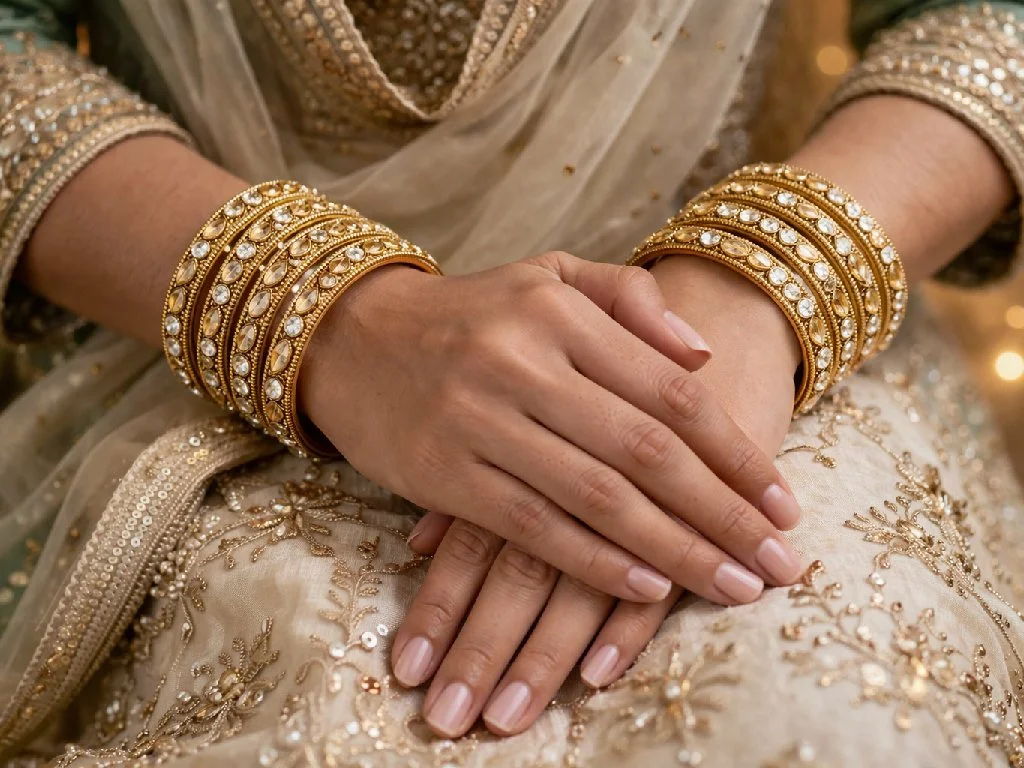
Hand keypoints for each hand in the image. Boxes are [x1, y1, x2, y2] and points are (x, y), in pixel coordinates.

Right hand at [301, 251, 802, 605]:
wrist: (352, 339)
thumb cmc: (470, 313)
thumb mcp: (547, 276)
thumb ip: (630, 299)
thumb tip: (701, 354)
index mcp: (557, 311)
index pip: (669, 391)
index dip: (735, 452)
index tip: (785, 503)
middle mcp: (521, 363)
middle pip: (646, 453)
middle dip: (724, 515)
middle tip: (781, 562)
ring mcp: (478, 421)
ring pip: (597, 498)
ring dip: (675, 551)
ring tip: (734, 586)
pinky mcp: (441, 474)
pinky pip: (533, 528)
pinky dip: (596, 562)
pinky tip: (646, 588)